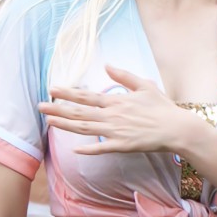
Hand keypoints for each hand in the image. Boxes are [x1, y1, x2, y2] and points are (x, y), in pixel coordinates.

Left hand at [38, 65, 196, 154]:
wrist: (177, 128)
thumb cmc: (162, 107)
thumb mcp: (144, 85)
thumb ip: (124, 76)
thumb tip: (107, 66)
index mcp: (116, 101)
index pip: (86, 96)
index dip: (68, 93)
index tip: (52, 89)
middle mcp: (113, 115)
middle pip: (80, 113)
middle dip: (58, 109)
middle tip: (39, 106)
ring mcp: (117, 132)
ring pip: (86, 129)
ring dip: (65, 126)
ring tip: (49, 122)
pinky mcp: (124, 146)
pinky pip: (103, 148)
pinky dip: (89, 149)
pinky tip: (75, 150)